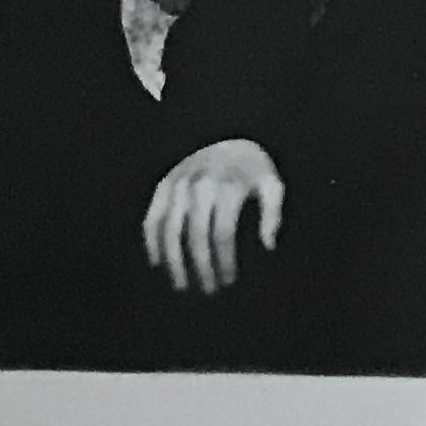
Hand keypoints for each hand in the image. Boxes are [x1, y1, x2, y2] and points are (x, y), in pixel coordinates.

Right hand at [141, 138, 282, 293]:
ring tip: (181, 284)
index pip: (222, 233)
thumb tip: (268, 245)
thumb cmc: (253, 168)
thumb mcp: (272, 183)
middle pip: (196, 236)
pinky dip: (152, 242)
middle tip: (207, 289)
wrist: (228, 135)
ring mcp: (179, 185)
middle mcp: (201, 185)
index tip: (229, 279)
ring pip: (170, 231)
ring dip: (174, 262)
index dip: (225, 260)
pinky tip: (158, 262)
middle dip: (201, 267)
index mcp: (229, 186)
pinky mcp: (164, 185)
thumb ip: (273, 213)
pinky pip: (152, 218)